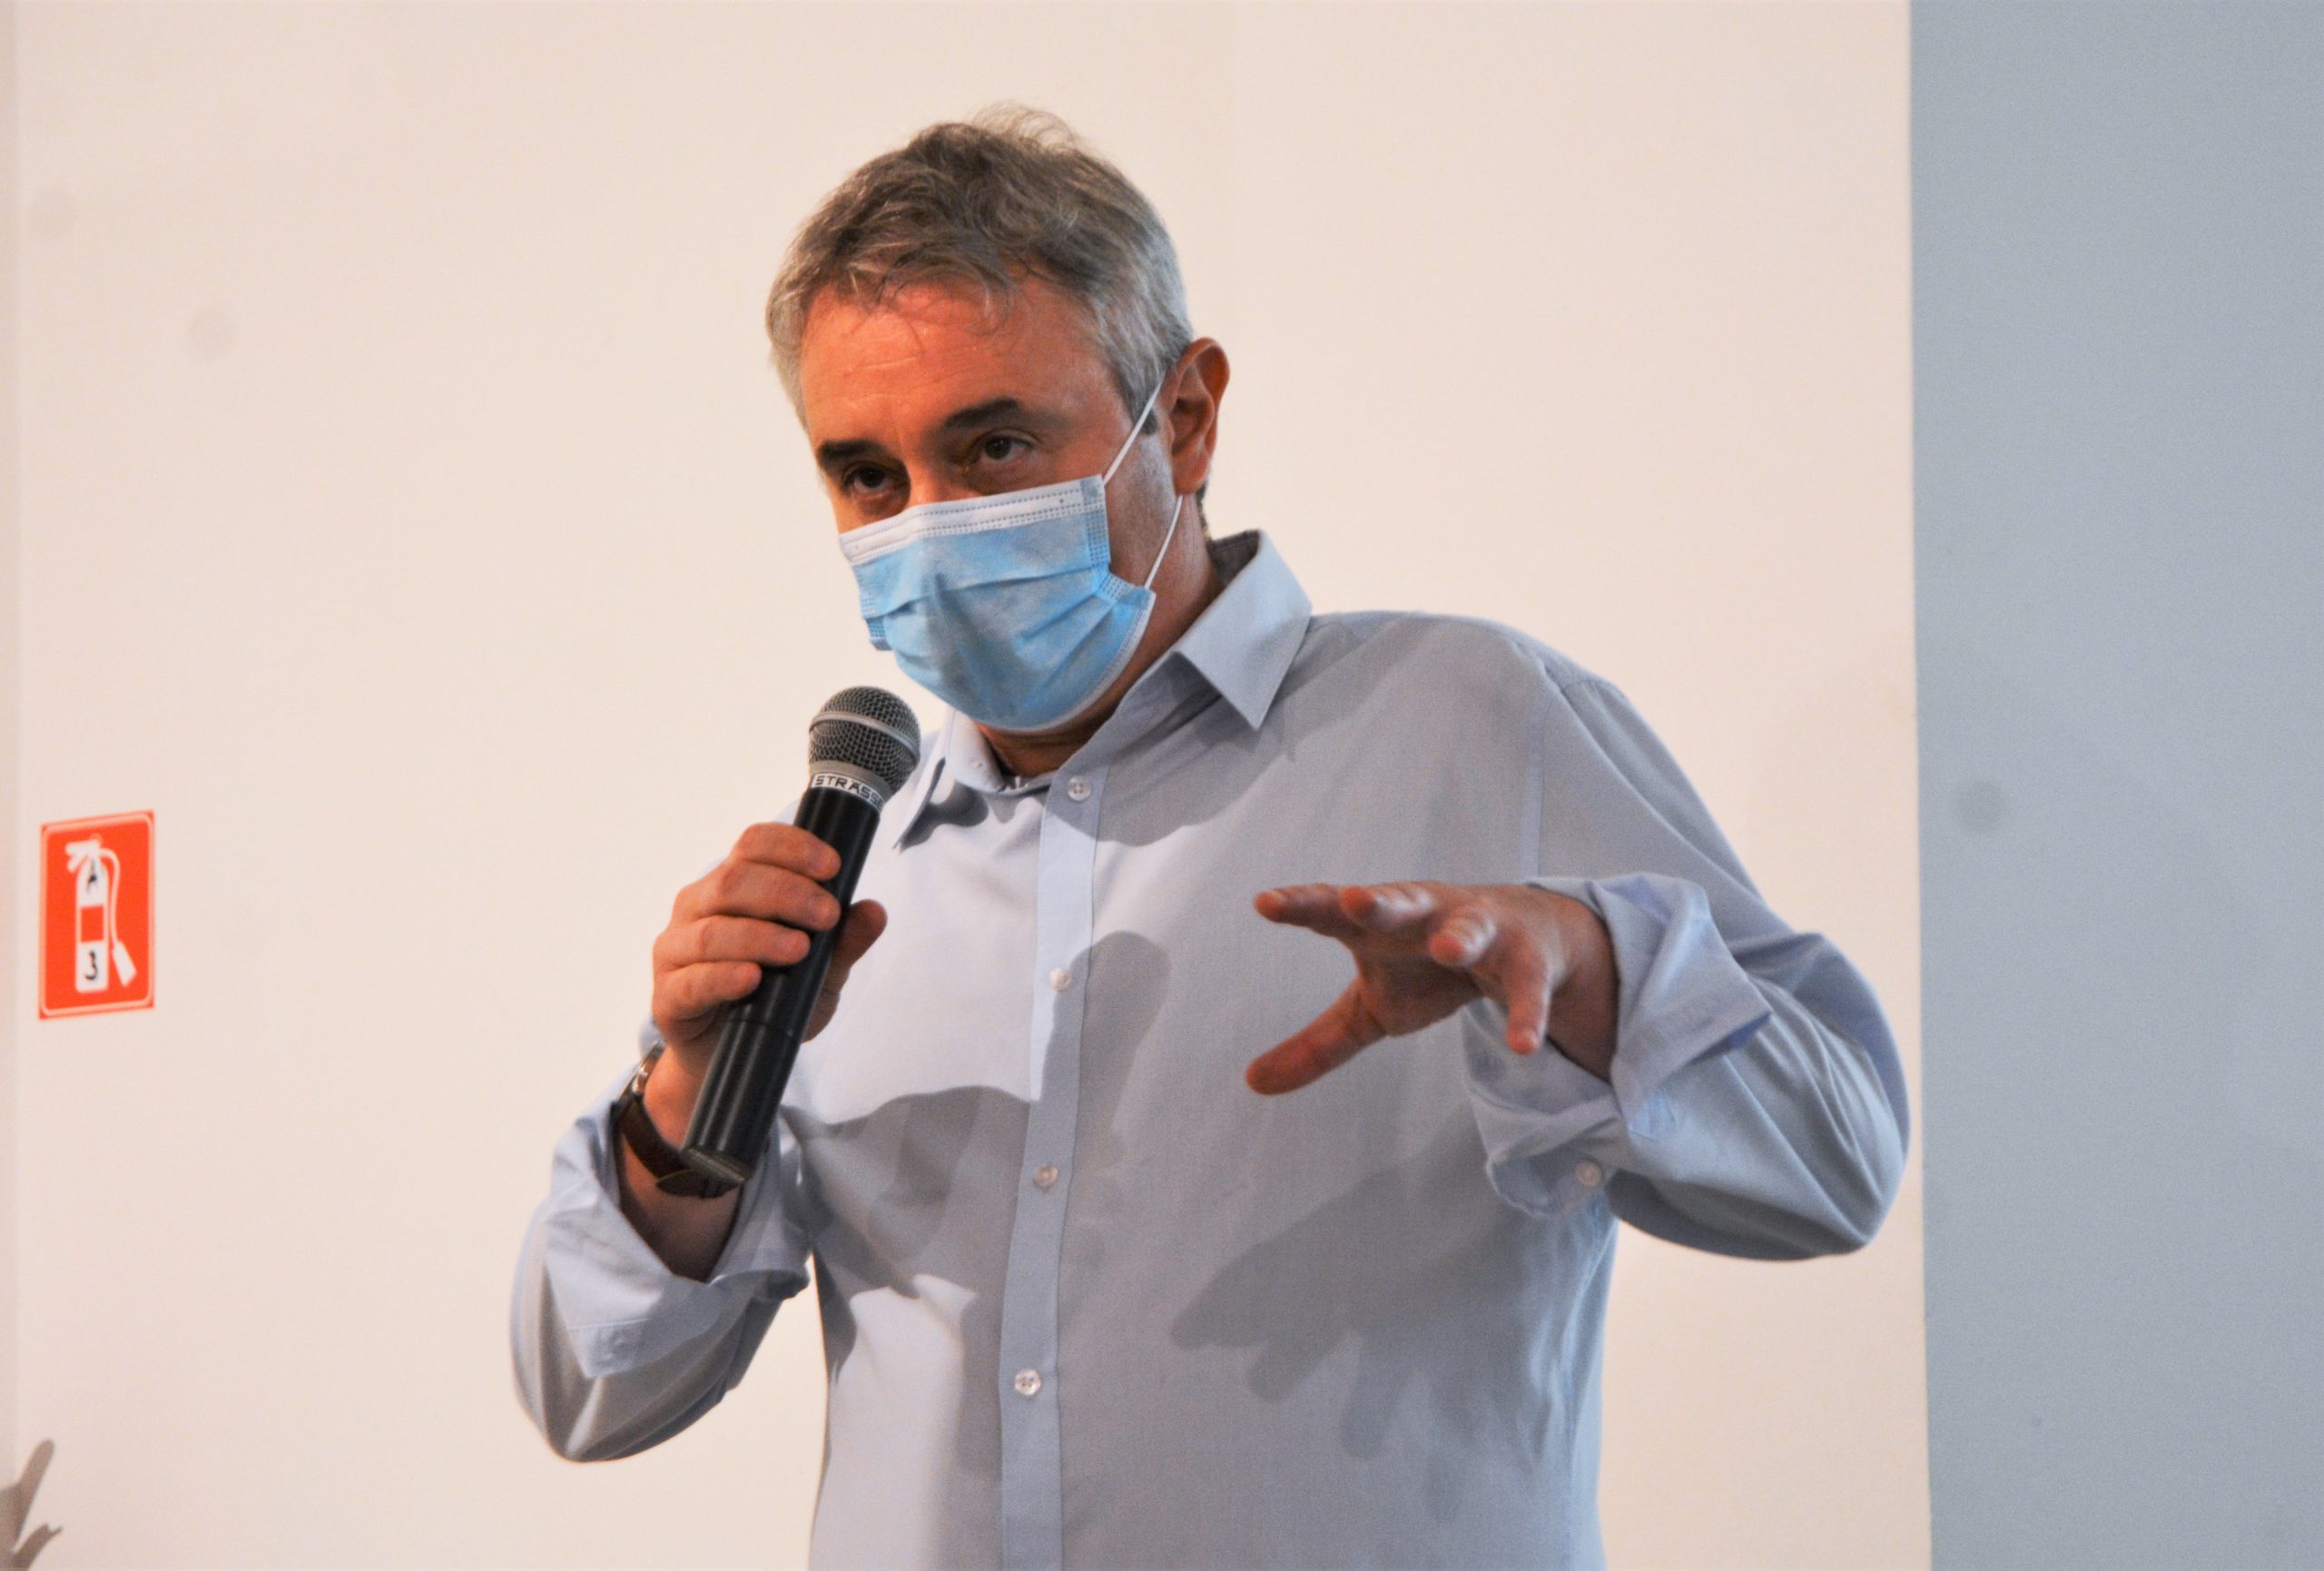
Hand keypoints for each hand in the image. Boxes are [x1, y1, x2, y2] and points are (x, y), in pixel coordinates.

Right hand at [650, 823, 888, 1080]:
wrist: (731, 1058)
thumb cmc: (772, 1001)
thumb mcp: (821, 971)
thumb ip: (844, 941)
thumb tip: (875, 911)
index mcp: (732, 886)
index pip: (754, 845)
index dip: (792, 847)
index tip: (832, 866)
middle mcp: (698, 907)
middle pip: (734, 881)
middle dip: (786, 892)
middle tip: (826, 915)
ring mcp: (676, 950)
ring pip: (712, 930)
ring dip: (760, 936)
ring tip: (799, 948)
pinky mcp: (668, 996)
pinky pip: (692, 981)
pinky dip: (723, 977)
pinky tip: (751, 978)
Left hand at [1245, 880, 1614, 1094]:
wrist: (1521, 938)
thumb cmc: (1424, 967)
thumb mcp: (1371, 1008)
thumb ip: (1318, 1042)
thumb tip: (1251, 1083)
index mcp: (1378, 923)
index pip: (1332, 910)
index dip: (1301, 905)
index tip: (1265, 904)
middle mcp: (1426, 915)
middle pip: (1399, 902)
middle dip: (1379, 902)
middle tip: (1354, 900)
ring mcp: (1480, 931)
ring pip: (1470, 930)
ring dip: (1460, 937)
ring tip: (1448, 950)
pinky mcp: (1526, 961)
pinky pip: (1526, 989)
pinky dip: (1525, 1014)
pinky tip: (1523, 1045)